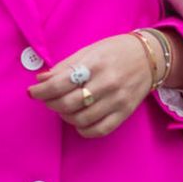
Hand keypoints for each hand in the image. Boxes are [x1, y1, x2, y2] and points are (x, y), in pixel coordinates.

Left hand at [28, 35, 162, 138]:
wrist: (149, 57)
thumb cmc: (115, 51)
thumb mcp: (89, 51)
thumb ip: (65, 66)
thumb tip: (41, 80)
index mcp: (94, 64)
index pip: (60, 83)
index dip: (41, 91)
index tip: (33, 92)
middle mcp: (106, 83)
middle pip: (68, 104)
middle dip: (51, 104)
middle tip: (48, 100)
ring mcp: (117, 100)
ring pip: (81, 119)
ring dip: (66, 117)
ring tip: (64, 109)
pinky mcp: (124, 113)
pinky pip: (99, 130)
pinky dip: (84, 129)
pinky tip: (79, 121)